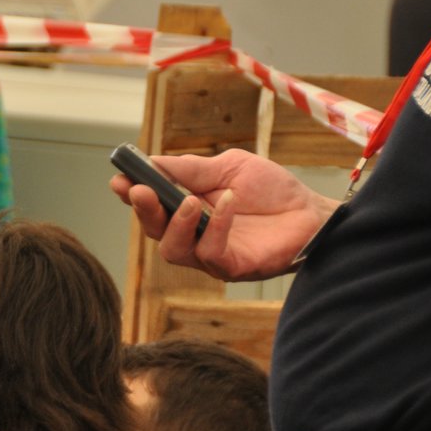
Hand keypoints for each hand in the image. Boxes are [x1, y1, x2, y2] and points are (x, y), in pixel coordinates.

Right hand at [110, 148, 340, 281]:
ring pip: (173, 250)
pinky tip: (227, 203)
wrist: (312, 213)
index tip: (118, 179)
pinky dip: (215, 227)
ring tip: (191, 201)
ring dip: (176, 224)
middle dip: (144, 210)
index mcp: (187, 210)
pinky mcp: (231, 268)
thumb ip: (191, 169)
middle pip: (154, 231)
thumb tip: (152, 162)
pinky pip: (209, 254)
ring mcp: (209, 256)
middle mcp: (192, 236)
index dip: (132, 194)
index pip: (152, 206)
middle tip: (139, 189)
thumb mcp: (229, 168)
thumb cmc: (272, 191)